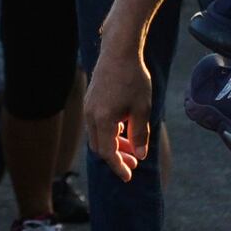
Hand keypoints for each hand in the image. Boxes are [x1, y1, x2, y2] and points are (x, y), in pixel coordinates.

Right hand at [84, 38, 155, 180]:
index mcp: (103, 119)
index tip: (129, 177)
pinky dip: (108, 133)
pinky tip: (123, 129)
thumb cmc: (133, 79)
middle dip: (116, 158)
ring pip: (97, 136)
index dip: (118, 167)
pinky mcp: (90, 101)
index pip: (108, 152)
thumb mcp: (142, 109)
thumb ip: (139, 134)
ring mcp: (88, 107)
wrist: (118, 53)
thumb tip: (139, 155)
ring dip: (113, 145)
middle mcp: (91, 115)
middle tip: (134, 163)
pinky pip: (96, 124)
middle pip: (99, 147)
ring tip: (131, 147)